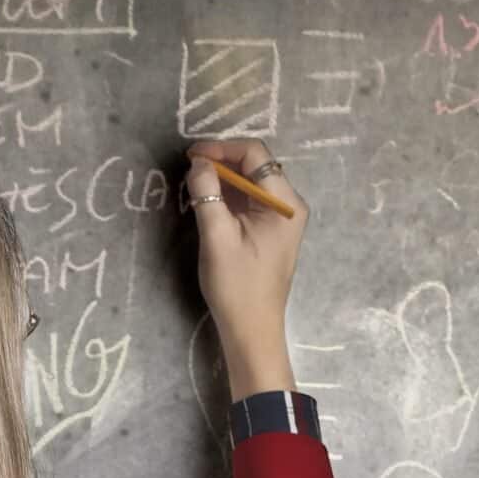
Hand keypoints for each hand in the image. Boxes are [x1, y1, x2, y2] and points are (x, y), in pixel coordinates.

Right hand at [183, 138, 306, 393]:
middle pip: (254, 165)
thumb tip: (198, 162)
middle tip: (189, 169)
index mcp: (285, 203)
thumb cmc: (237, 285)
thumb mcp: (217, 236)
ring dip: (222, 179)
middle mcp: (289, 205)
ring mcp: (281, 218)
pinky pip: (248, 201)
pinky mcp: (269, 230)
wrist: (252, 329)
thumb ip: (207, 193)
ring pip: (249, 182)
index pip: (255, 154)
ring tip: (194, 184)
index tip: (191, 156)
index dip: (221, 149)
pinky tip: (206, 201)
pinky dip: (227, 196)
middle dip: (221, 162)